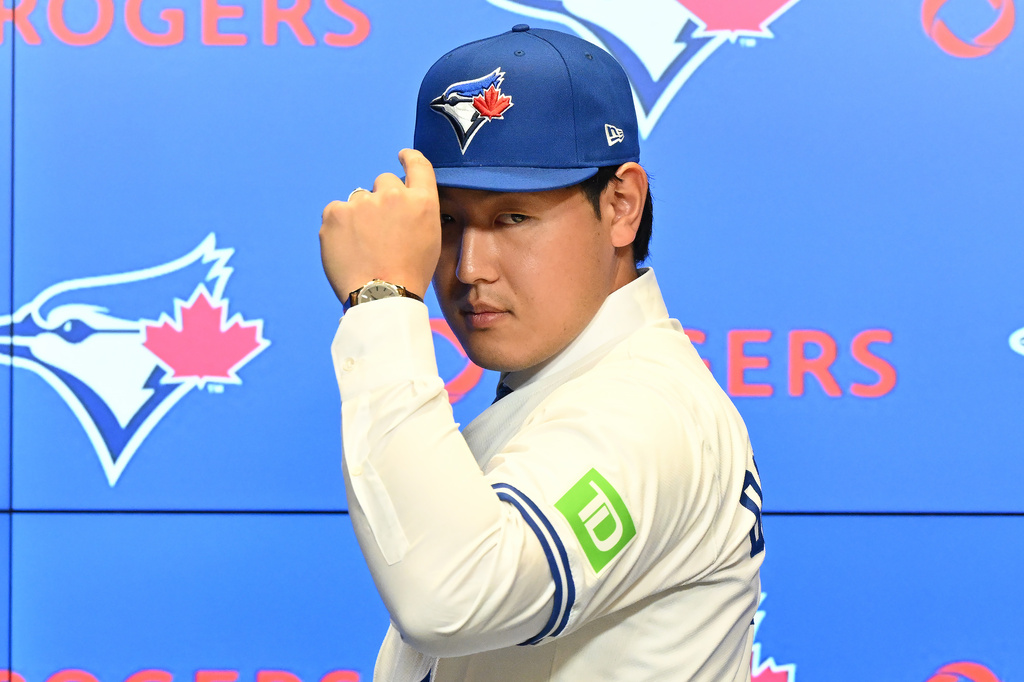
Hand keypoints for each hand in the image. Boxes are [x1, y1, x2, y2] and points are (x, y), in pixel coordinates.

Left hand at [320, 149, 440, 303]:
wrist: (382, 296)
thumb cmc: (409, 274)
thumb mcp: (431, 239)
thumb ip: (418, 211)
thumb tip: (403, 201)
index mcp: (422, 201)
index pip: (418, 164)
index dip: (408, 157)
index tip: (402, 156)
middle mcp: (393, 194)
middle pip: (384, 181)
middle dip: (381, 199)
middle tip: (380, 229)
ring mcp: (362, 202)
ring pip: (358, 199)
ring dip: (359, 214)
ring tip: (363, 246)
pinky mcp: (335, 213)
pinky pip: (336, 212)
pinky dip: (339, 227)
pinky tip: (347, 248)